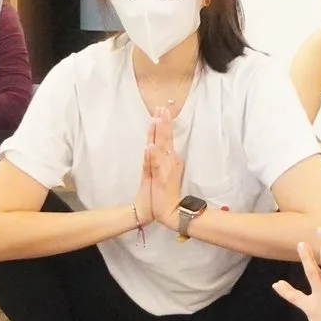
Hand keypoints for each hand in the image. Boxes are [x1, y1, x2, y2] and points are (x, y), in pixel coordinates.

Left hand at [143, 105, 184, 227]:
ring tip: (156, 119)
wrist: (169, 212)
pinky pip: (155, 165)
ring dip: (159, 133)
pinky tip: (150, 145)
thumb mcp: (160, 173)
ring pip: (161, 147)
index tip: (161, 110)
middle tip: (161, 107)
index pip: (165, 138)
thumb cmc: (163, 193)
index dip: (163, 124)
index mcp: (170, 159)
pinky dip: (152, 155)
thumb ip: (156, 159)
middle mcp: (170, 161)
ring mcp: (166, 169)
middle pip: (166, 138)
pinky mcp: (161, 178)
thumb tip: (154, 145)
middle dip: (163, 122)